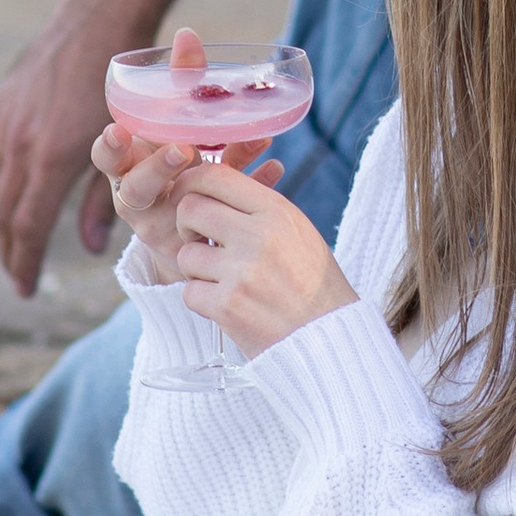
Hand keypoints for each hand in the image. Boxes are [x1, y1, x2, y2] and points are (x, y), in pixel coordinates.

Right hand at [0, 0, 139, 291]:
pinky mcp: (3, 103)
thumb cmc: (126, 80)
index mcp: (53, 159)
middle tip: (18, 276)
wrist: (99, 16)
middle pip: (2, 214)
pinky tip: (2, 189)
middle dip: (9, 250)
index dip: (26, 264)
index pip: (28, 229)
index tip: (27, 291)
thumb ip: (105, 198)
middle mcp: (21, 144)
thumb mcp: (128, 144)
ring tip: (11, 241)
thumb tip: (94, 247)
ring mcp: (7, 122)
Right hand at [92, 25, 289, 286]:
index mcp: (126, 168)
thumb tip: (187, 34)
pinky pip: (226, 215)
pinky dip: (251, 186)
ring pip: (178, 209)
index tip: (117, 131)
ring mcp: (167, 225)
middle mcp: (139, 200)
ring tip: (220, 161)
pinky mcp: (200, 239)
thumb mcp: (173, 125)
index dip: (107, 147)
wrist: (186, 223)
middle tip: (182, 149)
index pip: (106, 159)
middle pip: (135, 190)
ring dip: (202, 184)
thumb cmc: (174, 161)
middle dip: (156, 169)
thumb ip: (181, 85)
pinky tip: (275, 167)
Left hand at [169, 164, 353, 357]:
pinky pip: (189, 292)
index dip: (191, 184)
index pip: (214, 176)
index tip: (190, 199)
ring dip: (196, 270)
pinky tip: (226, 304)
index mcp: (276, 211)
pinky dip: (202, 300)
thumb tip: (208, 187)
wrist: (329, 339)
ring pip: (185, 254)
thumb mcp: (296, 231)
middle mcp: (258, 236)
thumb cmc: (312, 283)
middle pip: (189, 209)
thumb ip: (256, 208)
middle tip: (201, 242)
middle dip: (187, 226)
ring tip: (223, 280)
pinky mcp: (228, 306)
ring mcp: (241, 272)